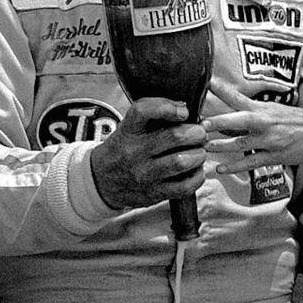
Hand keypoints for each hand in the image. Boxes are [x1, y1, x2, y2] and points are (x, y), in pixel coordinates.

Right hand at [89, 96, 206, 210]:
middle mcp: (134, 152)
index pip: (144, 111)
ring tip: (198, 151)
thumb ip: (155, 115)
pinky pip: (185, 186)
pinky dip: (197, 176)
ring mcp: (144, 175)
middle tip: (200, 133)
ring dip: (199, 154)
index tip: (183, 111)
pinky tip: (195, 170)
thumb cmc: (124, 147)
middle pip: (174, 136)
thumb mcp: (130, 126)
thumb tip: (189, 112)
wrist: (102, 180)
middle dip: (197, 133)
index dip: (168, 107)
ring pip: (182, 161)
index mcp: (129, 130)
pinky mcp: (154, 194)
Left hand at [205, 80, 302, 170]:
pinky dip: (235, 166)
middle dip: (219, 122)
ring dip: (222, 147)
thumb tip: (229, 113)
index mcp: (264, 109)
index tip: (208, 84)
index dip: (224, 90)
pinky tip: (221, 169)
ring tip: (206, 148)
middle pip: (239, 120)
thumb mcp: (274, 109)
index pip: (239, 97)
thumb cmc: (296, 119)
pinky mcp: (275, 156)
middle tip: (202, 124)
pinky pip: (251, 162)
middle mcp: (266, 122)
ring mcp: (270, 140)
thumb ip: (252, 111)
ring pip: (241, 144)